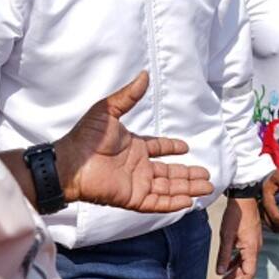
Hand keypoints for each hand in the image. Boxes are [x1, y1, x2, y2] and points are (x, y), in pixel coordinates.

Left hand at [55, 71, 212, 211]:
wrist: (70, 162)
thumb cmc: (86, 136)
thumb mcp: (109, 109)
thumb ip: (129, 95)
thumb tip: (144, 74)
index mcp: (134, 147)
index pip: (158, 148)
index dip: (172, 148)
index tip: (186, 148)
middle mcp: (138, 166)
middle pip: (170, 172)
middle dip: (189, 174)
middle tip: (208, 175)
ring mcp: (136, 183)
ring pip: (169, 188)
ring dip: (188, 187)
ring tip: (208, 187)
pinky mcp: (132, 198)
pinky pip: (157, 203)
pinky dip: (173, 203)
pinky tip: (189, 201)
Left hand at [217, 196, 261, 278]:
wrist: (244, 196)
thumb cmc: (236, 214)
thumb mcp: (227, 235)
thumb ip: (224, 255)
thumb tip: (221, 272)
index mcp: (251, 249)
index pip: (248, 273)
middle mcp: (255, 248)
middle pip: (247, 270)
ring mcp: (253, 242)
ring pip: (245, 263)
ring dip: (235, 273)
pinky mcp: (250, 238)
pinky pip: (244, 255)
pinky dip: (236, 263)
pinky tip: (228, 267)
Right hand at [260, 171, 278, 231]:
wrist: (261, 176)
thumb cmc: (269, 177)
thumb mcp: (277, 176)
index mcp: (267, 201)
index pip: (275, 216)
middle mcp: (264, 209)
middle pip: (273, 225)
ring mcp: (264, 211)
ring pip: (272, 226)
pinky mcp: (266, 212)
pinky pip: (272, 223)